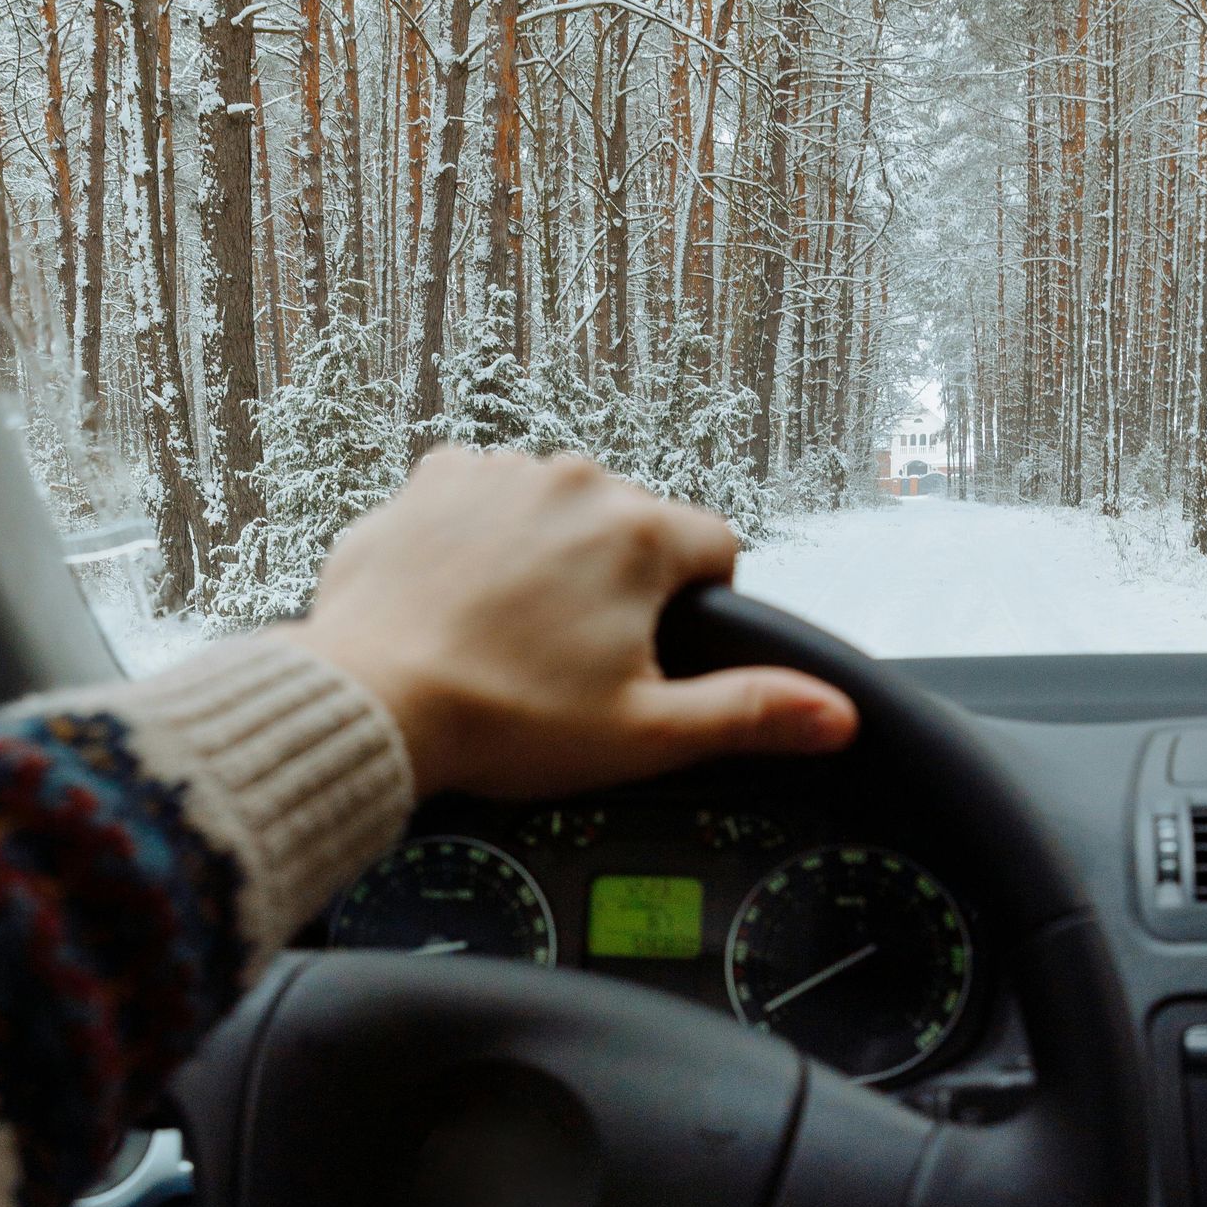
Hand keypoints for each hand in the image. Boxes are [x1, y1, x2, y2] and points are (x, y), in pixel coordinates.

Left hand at [295, 446, 857, 800]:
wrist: (371, 701)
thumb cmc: (501, 721)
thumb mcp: (644, 734)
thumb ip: (749, 714)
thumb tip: (835, 714)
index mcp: (637, 533)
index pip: (716, 550)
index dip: (699, 608)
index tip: (652, 653)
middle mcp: (572, 480)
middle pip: (632, 527)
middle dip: (616, 585)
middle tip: (570, 661)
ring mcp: (495, 472)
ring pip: (556, 509)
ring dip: (547, 556)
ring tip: (508, 635)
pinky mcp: (429, 482)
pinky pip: (481, 500)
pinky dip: (479, 541)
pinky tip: (461, 602)